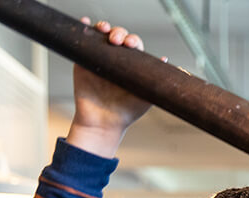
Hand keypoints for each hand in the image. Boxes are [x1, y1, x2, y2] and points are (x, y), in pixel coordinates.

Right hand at [66, 19, 165, 157]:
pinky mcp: (82, 62)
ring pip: (101, 36)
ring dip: (103, 27)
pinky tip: (84, 23)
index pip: (134, 45)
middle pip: (118, 37)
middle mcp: (115, 58)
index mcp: (131, 64)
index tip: (132, 45)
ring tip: (104, 30)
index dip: (133, 41)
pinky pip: (83, 42)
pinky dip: (83, 29)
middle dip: (120, 33)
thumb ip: (155, 81)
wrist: (103, 124)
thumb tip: (165, 60)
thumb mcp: (145, 97)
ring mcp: (98, 58)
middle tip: (118, 40)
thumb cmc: (127, 112)